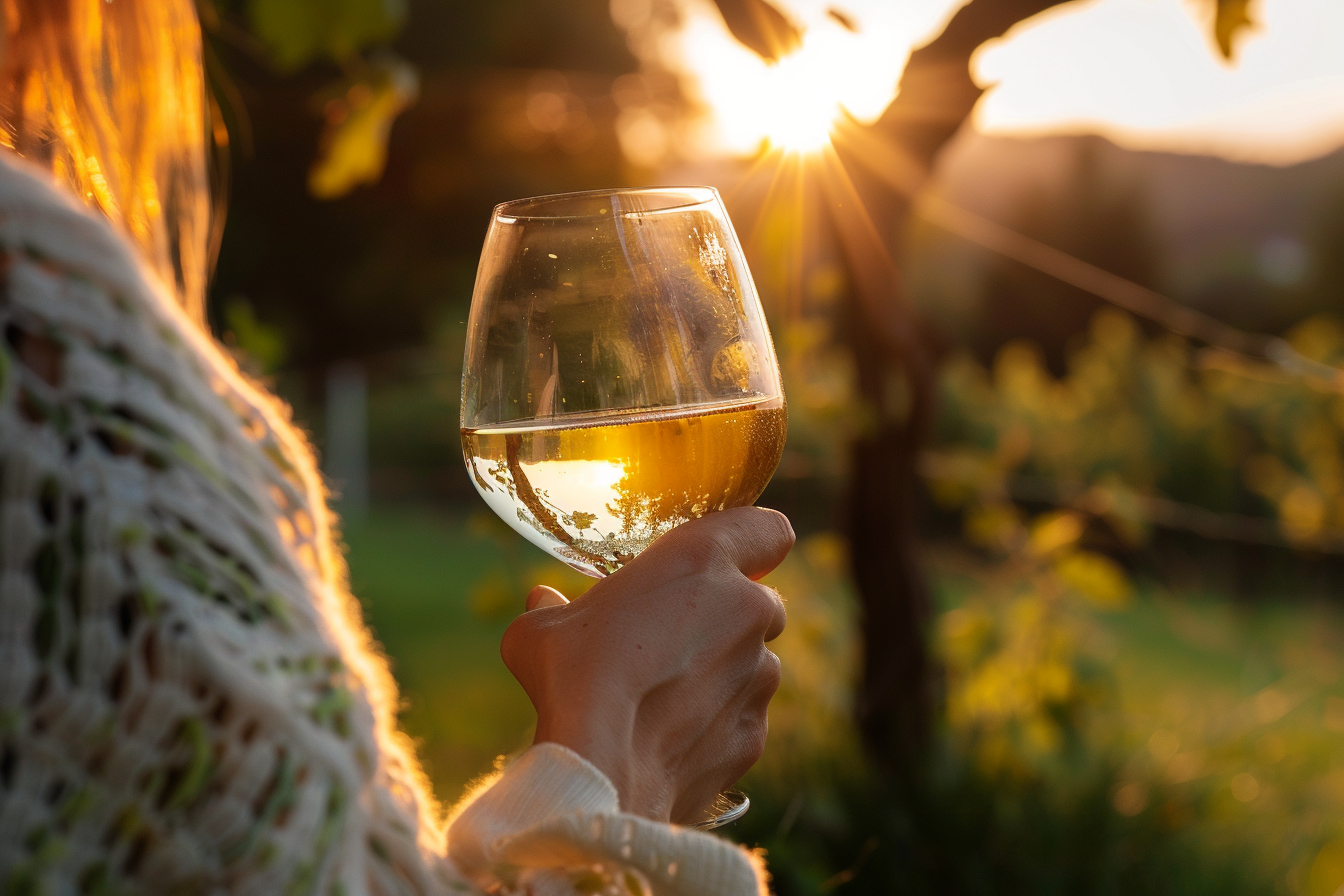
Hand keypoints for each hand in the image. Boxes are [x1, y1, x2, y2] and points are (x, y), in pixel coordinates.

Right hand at [500, 507, 792, 823]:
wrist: (603, 773)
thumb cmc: (574, 681)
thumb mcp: (543, 630)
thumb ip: (551, 609)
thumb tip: (544, 601)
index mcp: (703, 560)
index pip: (769, 529)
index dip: (753, 543)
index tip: (728, 560)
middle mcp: (746, 610)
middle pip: (758, 602)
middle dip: (725, 617)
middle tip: (671, 636)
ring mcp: (758, 676)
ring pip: (753, 664)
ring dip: (720, 673)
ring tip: (661, 697)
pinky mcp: (755, 735)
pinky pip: (741, 719)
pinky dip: (715, 724)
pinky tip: (667, 739)